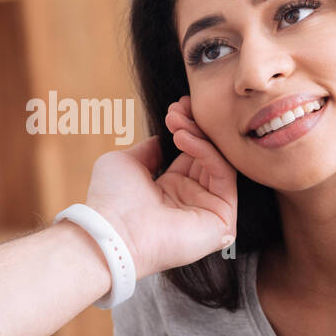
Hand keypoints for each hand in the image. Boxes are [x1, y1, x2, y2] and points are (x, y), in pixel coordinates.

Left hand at [83, 96, 236, 277]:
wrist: (110, 230)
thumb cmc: (111, 200)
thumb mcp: (126, 162)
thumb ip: (149, 150)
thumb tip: (162, 137)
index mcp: (170, 190)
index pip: (192, 153)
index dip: (188, 128)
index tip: (177, 106)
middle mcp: (192, 200)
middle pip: (208, 155)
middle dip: (195, 127)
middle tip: (180, 107)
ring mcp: (208, 212)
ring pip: (219, 162)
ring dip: (200, 136)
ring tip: (176, 122)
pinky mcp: (221, 222)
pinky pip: (225, 177)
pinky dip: (207, 152)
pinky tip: (183, 138)